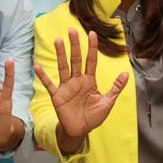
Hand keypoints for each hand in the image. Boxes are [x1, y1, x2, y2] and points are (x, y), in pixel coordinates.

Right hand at [34, 29, 128, 152]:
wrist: (80, 131)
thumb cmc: (93, 116)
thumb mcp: (107, 102)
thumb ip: (115, 88)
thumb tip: (126, 74)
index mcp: (90, 81)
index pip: (91, 61)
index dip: (92, 48)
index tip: (92, 33)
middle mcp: (77, 80)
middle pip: (76, 59)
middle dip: (75, 45)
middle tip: (72, 31)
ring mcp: (66, 87)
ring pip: (63, 67)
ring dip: (60, 54)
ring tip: (58, 40)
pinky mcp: (57, 96)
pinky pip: (49, 84)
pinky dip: (43, 76)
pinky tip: (37, 65)